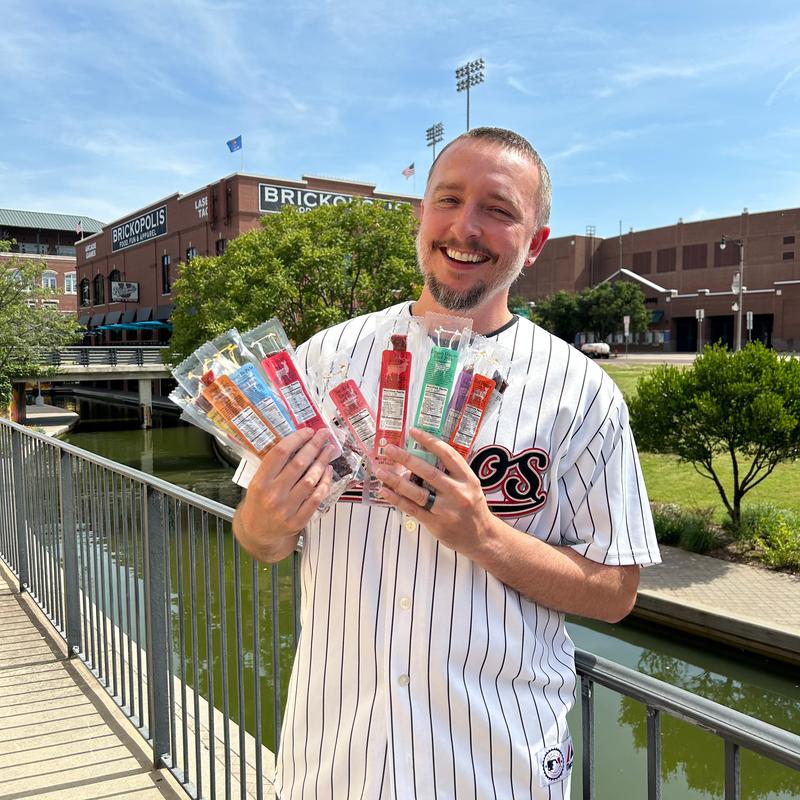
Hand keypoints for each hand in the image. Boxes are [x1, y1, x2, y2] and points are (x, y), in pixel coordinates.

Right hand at [235, 428, 334, 560]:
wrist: (257, 533)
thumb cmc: (259, 501)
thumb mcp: (257, 481)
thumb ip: (274, 466)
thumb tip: (300, 442)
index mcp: (260, 482)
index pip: (280, 453)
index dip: (296, 439)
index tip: (308, 431)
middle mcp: (273, 494)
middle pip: (298, 464)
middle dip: (314, 446)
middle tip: (324, 434)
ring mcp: (286, 509)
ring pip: (310, 480)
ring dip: (322, 462)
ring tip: (330, 450)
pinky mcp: (298, 520)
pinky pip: (316, 498)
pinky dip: (325, 483)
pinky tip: (328, 471)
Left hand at [375, 428, 494, 558]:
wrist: (482, 538)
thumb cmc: (472, 507)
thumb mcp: (470, 486)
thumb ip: (451, 473)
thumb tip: (422, 456)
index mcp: (468, 479)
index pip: (448, 455)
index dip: (430, 442)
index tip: (413, 432)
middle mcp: (458, 493)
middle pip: (428, 472)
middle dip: (406, 459)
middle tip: (389, 449)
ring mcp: (446, 510)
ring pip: (417, 492)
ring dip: (396, 480)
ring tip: (380, 471)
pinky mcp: (436, 524)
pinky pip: (412, 509)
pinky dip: (397, 499)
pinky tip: (385, 491)